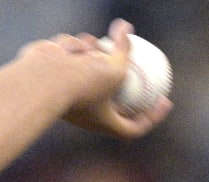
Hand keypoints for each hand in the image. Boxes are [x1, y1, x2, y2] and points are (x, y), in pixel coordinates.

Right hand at [24, 19, 171, 139]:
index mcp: (103, 122)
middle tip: (131, 60)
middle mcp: (86, 111)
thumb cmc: (83, 82)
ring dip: (95, 54)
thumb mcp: (115, 67)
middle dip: (120, 76)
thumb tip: (126, 27)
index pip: (133, 128)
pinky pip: (72, 58)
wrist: (43, 80)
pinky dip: (75, 51)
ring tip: (92, 47)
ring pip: (90, 66)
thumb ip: (124, 49)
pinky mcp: (56, 77)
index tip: (165, 100)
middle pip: (111, 96)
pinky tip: (70, 48)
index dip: (153, 118)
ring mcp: (69, 93)